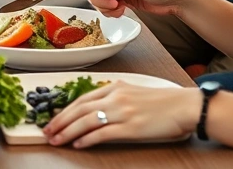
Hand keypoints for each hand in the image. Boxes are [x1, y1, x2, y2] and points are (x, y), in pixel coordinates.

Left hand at [43, 82, 200, 147]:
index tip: (53, 119)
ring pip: (87, 121)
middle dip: (60, 121)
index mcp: (115, 88)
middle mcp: (116, 97)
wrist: (186, 106)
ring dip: (68, 132)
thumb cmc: (163, 102)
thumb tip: (95, 107)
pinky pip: (103, 133)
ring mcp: (123, 112)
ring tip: (57, 140)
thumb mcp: (134, 92)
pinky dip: (88, 138)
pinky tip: (79, 144)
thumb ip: (114, 97)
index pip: (81, 99)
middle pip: (79, 109)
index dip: (64, 110)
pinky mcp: (131, 127)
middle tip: (47, 132)